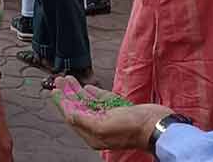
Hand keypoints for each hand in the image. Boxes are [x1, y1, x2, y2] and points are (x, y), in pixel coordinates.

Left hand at [51, 76, 171, 151]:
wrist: (158, 125)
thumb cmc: (134, 128)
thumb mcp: (104, 126)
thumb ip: (84, 120)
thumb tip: (68, 114)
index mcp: (93, 134)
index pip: (72, 115)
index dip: (62, 102)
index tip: (53, 90)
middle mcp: (99, 126)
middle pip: (78, 108)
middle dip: (67, 93)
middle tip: (58, 80)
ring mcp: (109, 117)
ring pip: (88, 102)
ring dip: (77, 90)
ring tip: (68, 78)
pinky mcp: (119, 109)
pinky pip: (102, 100)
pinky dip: (93, 93)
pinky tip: (86, 87)